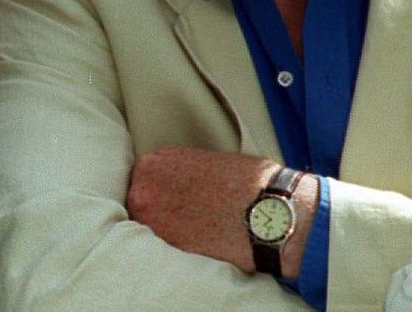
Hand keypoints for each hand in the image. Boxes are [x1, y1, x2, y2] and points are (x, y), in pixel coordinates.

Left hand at [127, 146, 317, 276]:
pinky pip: (162, 249)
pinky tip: (201, 241)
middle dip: (160, 211)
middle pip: (139, 204)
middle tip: (187, 215)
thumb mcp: (209, 161)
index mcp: (154, 162)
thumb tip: (177, 185)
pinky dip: (178, 247)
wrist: (272, 213)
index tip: (176, 198)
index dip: (161, 192)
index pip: (142, 180)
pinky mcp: (166, 249)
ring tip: (197, 229)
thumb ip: (181, 172)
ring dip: (166, 230)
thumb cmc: (249, 183)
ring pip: (149, 229)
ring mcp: (151, 221)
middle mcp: (144, 189)